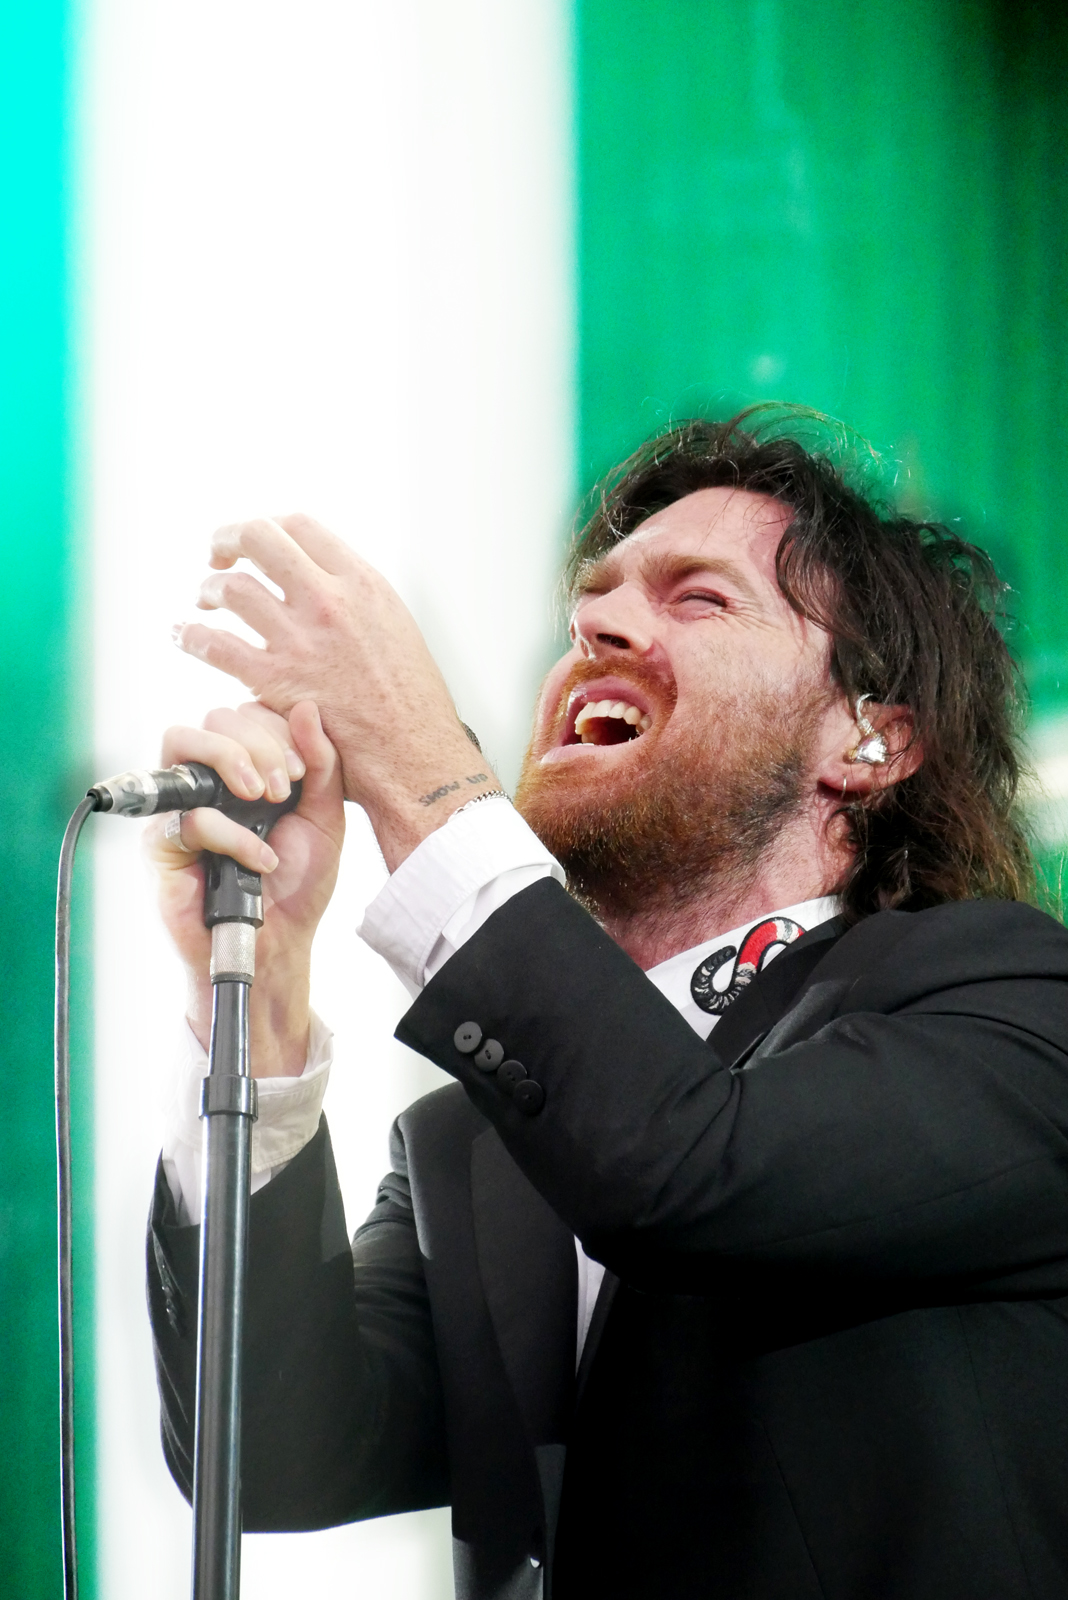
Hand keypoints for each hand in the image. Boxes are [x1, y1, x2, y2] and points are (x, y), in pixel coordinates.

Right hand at [145, 700, 343, 1075]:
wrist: (280, 942)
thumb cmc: (298, 882)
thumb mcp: (325, 817)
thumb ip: (321, 764)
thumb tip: (305, 706)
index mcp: (249, 765)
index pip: (250, 714)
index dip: (278, 731)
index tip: (304, 773)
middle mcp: (210, 778)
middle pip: (215, 718)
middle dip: (258, 744)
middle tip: (285, 789)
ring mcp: (181, 804)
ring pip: (180, 740)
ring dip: (230, 758)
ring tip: (265, 798)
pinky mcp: (161, 843)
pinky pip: (185, 815)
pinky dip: (230, 834)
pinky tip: (260, 859)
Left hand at [172, 514, 501, 868]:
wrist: (412, 753)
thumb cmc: (408, 700)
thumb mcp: (395, 627)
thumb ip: (356, 599)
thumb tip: (322, 581)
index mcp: (362, 583)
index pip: (299, 526)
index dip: (268, 527)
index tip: (256, 546)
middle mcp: (329, 601)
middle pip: (258, 537)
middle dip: (228, 539)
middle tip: (218, 556)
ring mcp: (300, 640)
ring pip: (231, 588)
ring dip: (208, 590)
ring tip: (205, 602)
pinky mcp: (275, 680)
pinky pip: (215, 645)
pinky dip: (192, 636)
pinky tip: (186, 636)